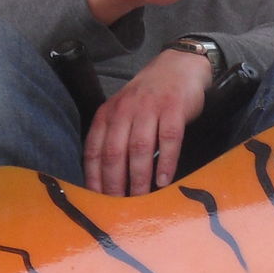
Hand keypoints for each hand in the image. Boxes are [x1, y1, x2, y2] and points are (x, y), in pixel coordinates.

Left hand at [85, 48, 212, 194]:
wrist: (179, 65)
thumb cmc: (149, 95)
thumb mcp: (123, 110)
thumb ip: (114, 135)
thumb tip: (106, 176)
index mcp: (108, 114)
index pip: (94, 149)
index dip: (94, 177)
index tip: (97, 200)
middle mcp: (125, 110)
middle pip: (115, 152)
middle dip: (114, 182)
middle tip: (118, 206)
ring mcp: (149, 108)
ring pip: (139, 148)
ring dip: (139, 177)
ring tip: (140, 198)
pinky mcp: (173, 109)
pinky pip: (168, 139)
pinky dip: (166, 162)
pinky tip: (164, 180)